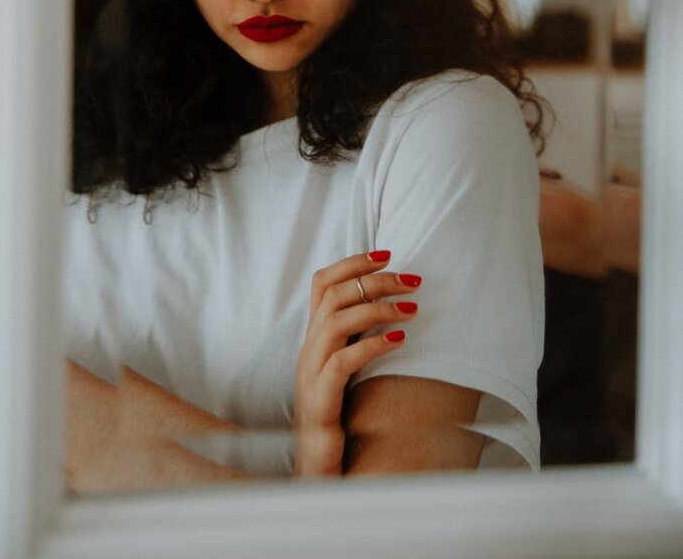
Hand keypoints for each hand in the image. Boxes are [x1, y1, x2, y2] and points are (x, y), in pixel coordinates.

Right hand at [293, 250, 420, 476]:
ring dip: (378, 308)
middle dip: (375, 280)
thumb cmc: (338, 416)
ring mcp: (310, 373)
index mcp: (313, 338)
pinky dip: (372, 344)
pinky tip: (400, 340)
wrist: (316, 467)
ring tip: (412, 308)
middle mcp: (307, 349)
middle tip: (412, 280)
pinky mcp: (320, 399)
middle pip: (333, 295)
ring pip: (336, 321)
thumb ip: (358, 339)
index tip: (387, 253)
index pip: (322, 283)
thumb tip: (391, 308)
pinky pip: (342, 362)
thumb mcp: (346, 370)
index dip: (352, 262)